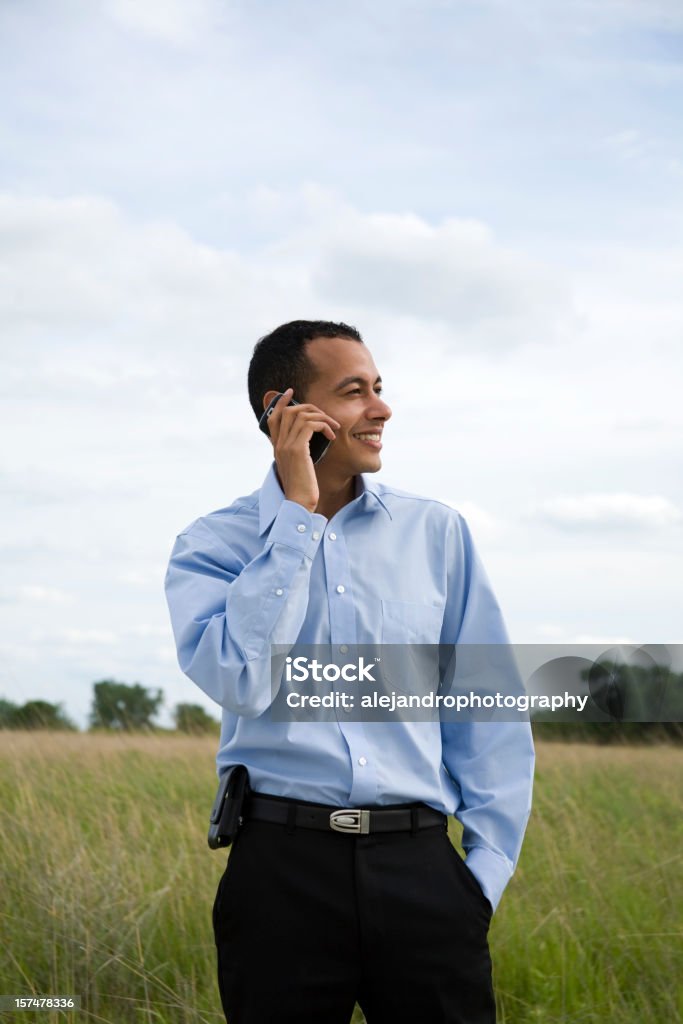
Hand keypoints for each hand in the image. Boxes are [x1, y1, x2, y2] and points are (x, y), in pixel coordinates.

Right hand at [266, 389, 339, 512]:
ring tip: (334, 427)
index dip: (281, 403)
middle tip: (325, 415)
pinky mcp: (297, 449)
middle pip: (288, 411)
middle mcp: (279, 444)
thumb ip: (299, 452)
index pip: (273, 417)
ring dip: (322, 417)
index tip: (290, 392)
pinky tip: (332, 435)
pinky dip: (324, 425)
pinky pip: (311, 425)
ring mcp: (286, 446)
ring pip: (302, 415)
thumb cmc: (303, 488)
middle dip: (309, 407)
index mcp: (277, 448)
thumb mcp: (298, 467)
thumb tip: (309, 442)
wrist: (299, 503)